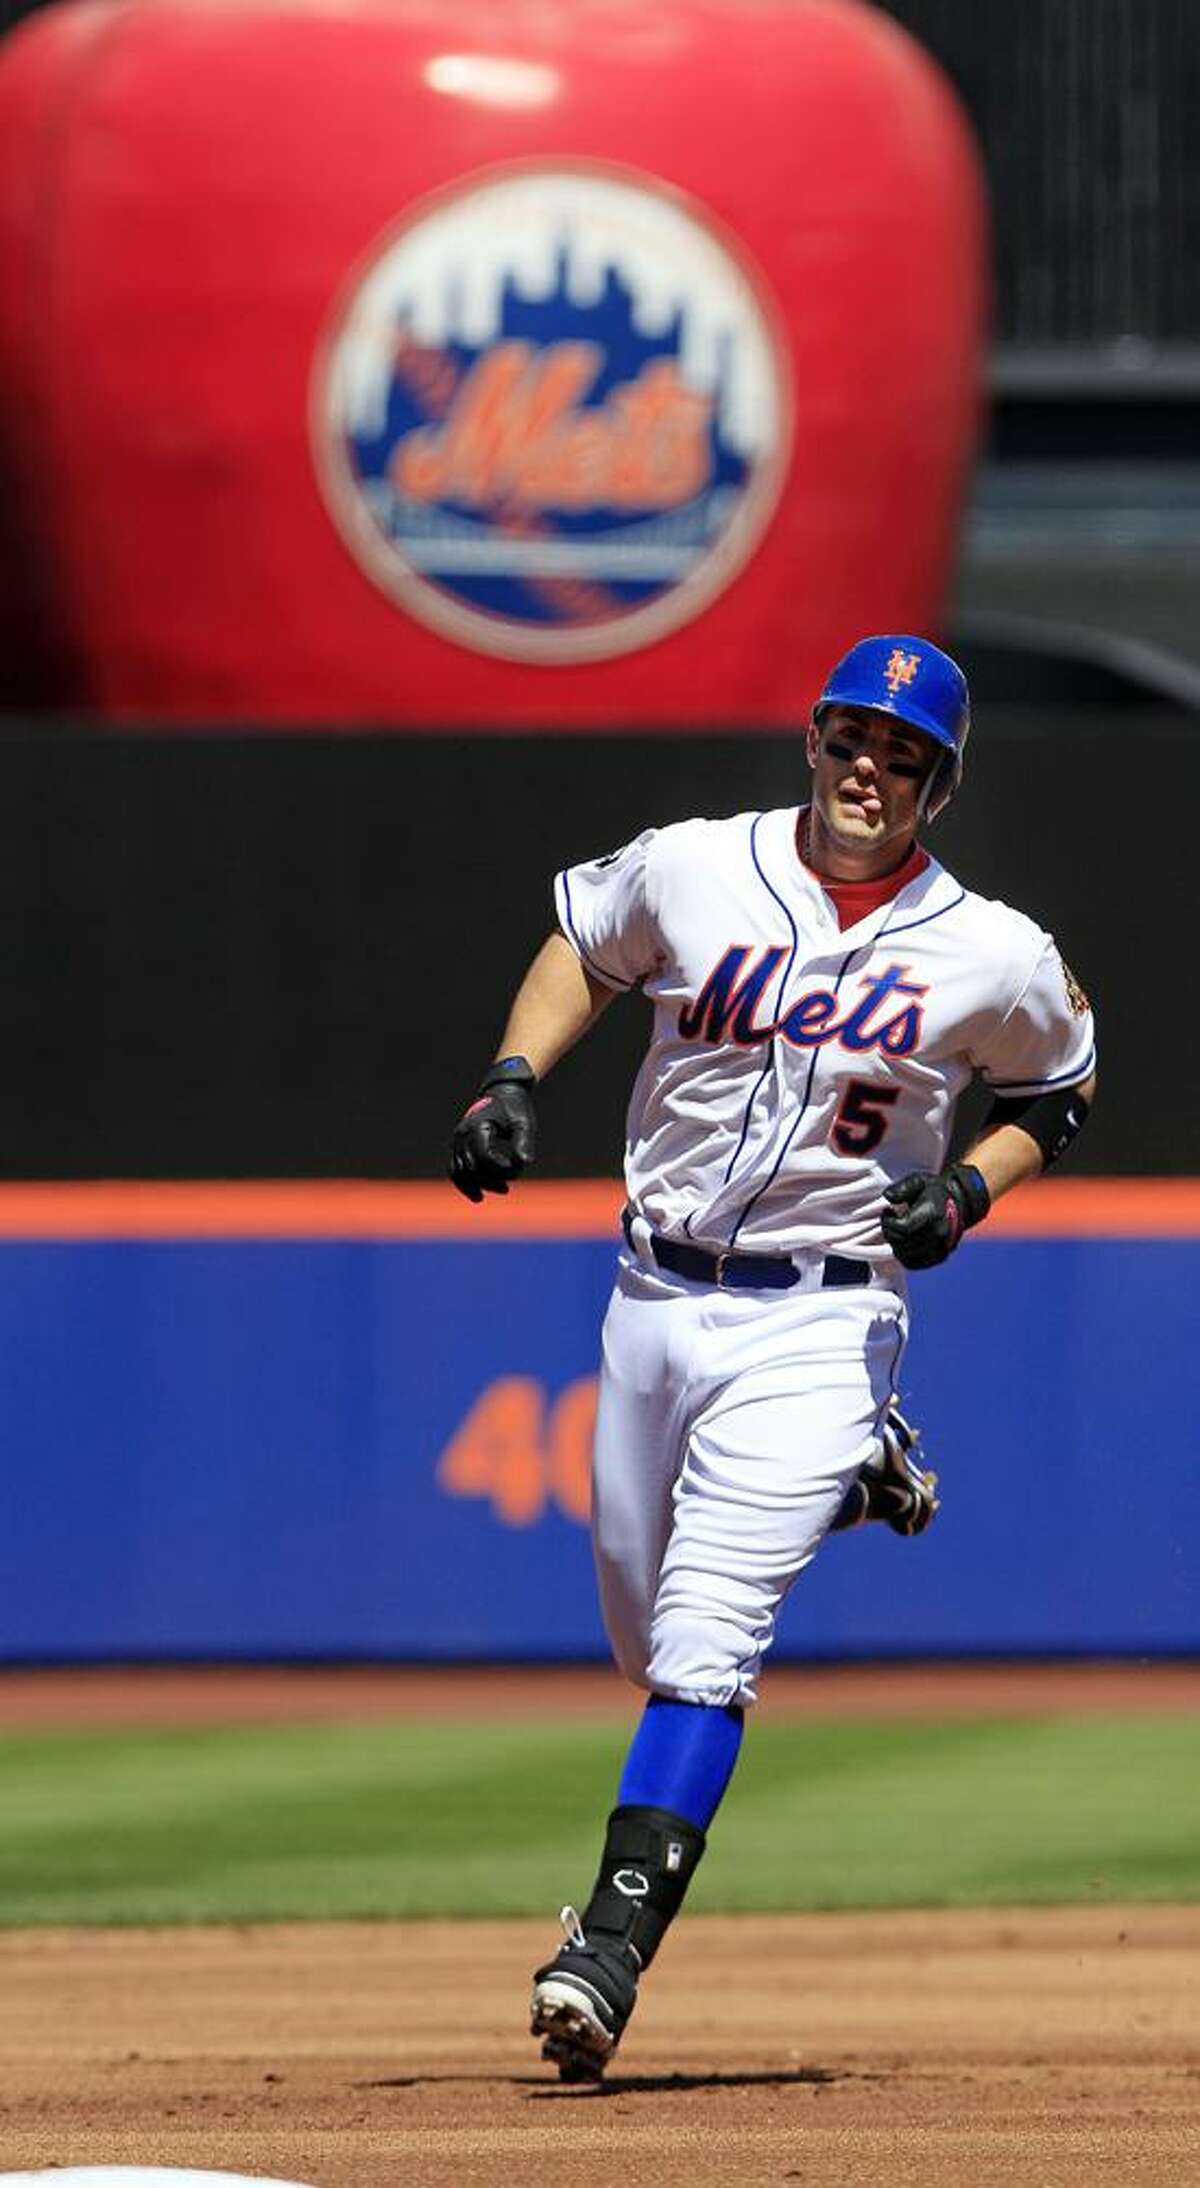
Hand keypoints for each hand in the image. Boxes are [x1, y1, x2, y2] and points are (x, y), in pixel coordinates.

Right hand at [448, 1058, 537, 1201]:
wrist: (503, 1092)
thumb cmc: (515, 1108)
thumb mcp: (524, 1123)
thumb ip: (524, 1142)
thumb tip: (524, 1163)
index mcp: (478, 1127)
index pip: (484, 1157)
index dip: (500, 1168)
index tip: (516, 1169)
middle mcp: (463, 1134)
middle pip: (470, 1168)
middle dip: (489, 1181)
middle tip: (507, 1188)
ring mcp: (457, 1140)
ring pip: (457, 1171)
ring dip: (474, 1186)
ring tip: (494, 1192)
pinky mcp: (458, 1145)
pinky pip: (454, 1168)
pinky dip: (463, 1182)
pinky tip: (478, 1194)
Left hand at [880, 1162, 989, 1268]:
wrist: (958, 1203)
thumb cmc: (934, 1191)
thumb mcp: (918, 1181)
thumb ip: (902, 1187)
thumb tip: (888, 1196)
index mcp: (933, 1214)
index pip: (902, 1227)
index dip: (888, 1221)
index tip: (888, 1211)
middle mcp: (938, 1234)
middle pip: (901, 1242)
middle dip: (889, 1231)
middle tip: (890, 1221)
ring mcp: (940, 1248)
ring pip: (905, 1255)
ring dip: (895, 1243)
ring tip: (898, 1230)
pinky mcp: (939, 1258)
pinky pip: (913, 1263)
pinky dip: (904, 1254)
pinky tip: (904, 1241)